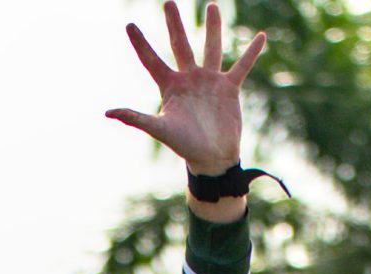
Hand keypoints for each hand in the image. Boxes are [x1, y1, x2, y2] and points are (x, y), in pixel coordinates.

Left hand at [109, 3, 265, 180]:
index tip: (129, 25)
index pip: (152, 60)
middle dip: (174, 24)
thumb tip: (109, 112)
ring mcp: (210, 81)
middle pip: (181, 45)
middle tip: (168, 2)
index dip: (140, 44)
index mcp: (171, 86)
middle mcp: (189, 78)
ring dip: (213, 27)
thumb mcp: (161, 130)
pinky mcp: (229, 88)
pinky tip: (261, 37)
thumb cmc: (185, 147)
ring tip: (212, 6)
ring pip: (211, 48)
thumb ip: (137, 118)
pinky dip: (252, 52)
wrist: (213, 159)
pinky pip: (242, 66)